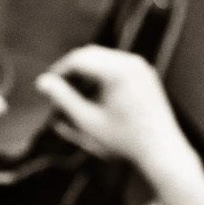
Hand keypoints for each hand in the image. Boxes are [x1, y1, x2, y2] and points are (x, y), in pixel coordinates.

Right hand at [35, 45, 190, 173]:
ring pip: (104, 58)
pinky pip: (119, 65)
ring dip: (87, 71)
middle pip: (91, 54)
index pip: (78, 59)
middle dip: (72, 69)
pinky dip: (103, 74)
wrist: (161, 150)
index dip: (59, 71)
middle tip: (57, 89)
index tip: (47, 86)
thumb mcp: (88, 122)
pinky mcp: (146, 73)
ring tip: (75, 95)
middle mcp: (130, 62)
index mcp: (116, 71)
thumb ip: (63, 99)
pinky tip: (96, 95)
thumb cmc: (124, 141)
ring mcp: (141, 66)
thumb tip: (42, 82)